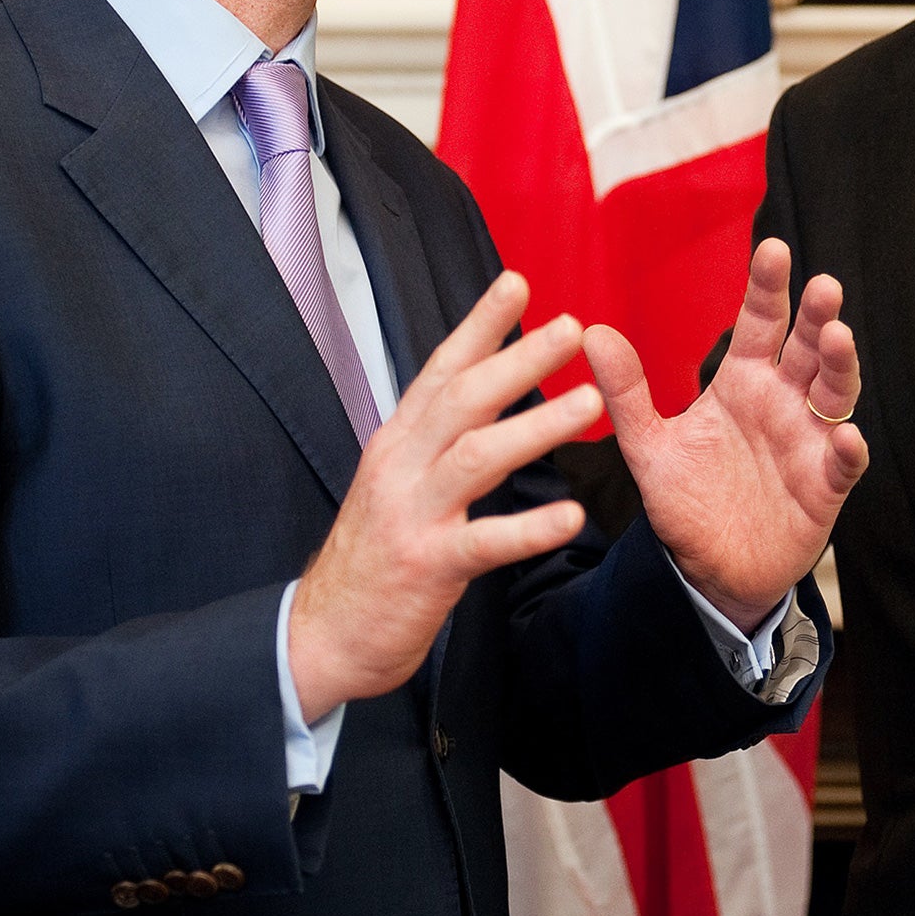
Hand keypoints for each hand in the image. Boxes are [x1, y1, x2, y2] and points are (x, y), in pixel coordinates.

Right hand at [287, 272, 597, 721]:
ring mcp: (412, 514)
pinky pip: (484, 542)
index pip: (441, 369)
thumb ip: (434, 439)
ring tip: (590, 403)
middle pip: (463, 399)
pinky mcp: (426, 566)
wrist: (324, 633)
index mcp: (398, 442)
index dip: (479, 324)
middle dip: (518, 359)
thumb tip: (479, 392)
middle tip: (571, 328)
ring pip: (477, 457)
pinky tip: (572, 517)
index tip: (518, 282)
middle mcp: (401, 466)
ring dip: (536, 427)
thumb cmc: (374, 555)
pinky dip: (529, 530)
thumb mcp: (396, 481)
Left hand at [584, 238, 866, 633]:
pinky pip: (843, 464)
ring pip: (833, 394)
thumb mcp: (648, 446)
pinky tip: (845, 435)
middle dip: (817, 316)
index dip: (768, 287)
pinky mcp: (824, 487)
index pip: (761, 323)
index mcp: (742, 383)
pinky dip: (847, 449)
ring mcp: (807, 442)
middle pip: (807, 348)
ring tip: (837, 338)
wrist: (709, 570)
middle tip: (822, 286)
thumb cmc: (685, 501)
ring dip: (839, 365)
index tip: (773, 249)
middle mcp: (781, 403)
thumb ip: (626, 393)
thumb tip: (593, 332)